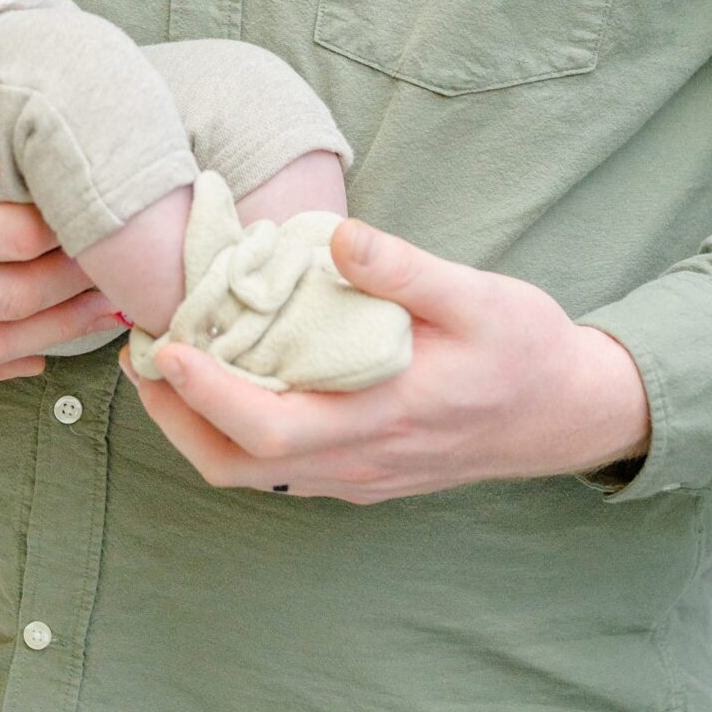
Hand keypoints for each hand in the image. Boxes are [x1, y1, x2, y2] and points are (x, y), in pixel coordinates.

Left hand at [119, 220, 650, 499]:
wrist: (571, 413)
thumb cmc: (527, 349)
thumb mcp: (480, 295)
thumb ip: (405, 268)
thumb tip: (337, 235)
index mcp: (383, 416)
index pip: (270, 429)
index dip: (205, 394)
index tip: (163, 345)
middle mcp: (362, 459)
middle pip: (238, 467)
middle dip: (176, 417)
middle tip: (140, 353)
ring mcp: (361, 476)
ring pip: (254, 476)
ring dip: (199, 429)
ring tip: (168, 367)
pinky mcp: (364, 475)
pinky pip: (281, 471)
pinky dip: (236, 434)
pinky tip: (231, 384)